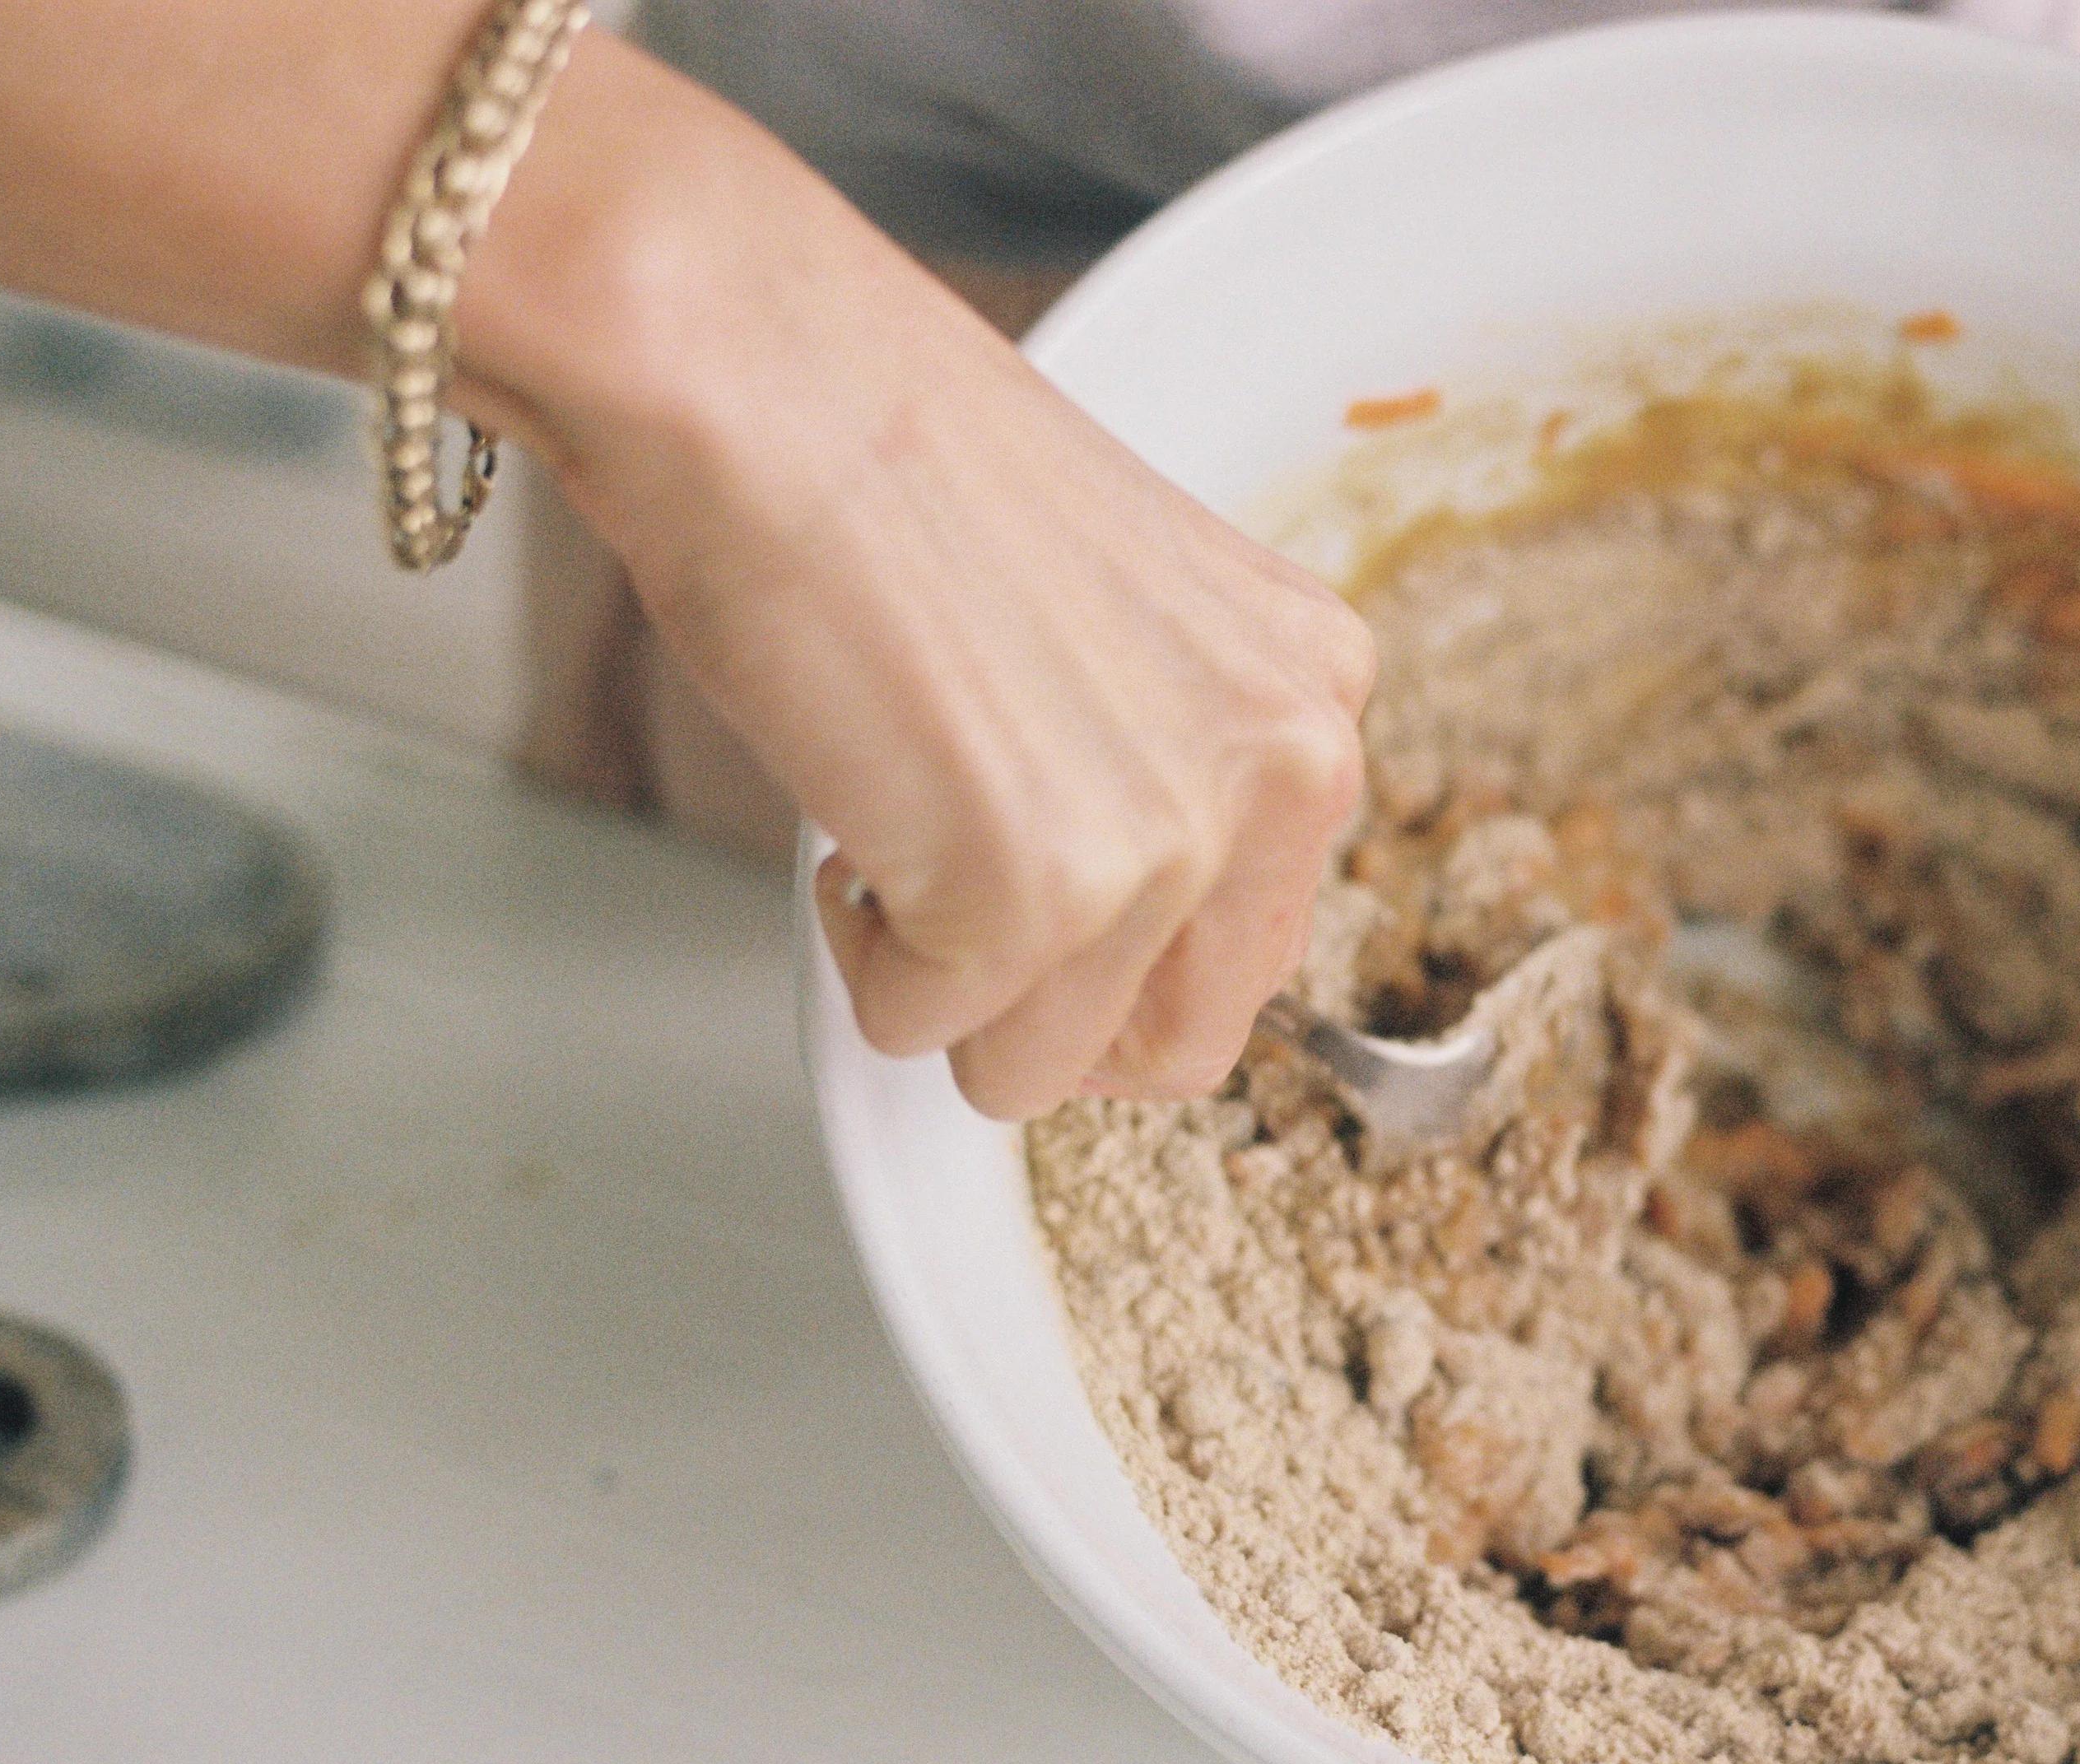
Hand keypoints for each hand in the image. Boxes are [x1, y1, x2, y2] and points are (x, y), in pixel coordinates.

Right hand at [465, 44, 1371, 1118]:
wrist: (766, 381)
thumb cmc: (899, 467)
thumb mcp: (1131, 627)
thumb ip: (1176, 771)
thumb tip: (1140, 935)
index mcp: (1314, 696)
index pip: (1258, 945)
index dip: (1125, 949)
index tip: (1040, 884)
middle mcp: (1285, 770)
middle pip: (1184, 1043)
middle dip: (1055, 1015)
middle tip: (961, 909)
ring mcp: (1169, 840)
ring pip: (1043, 1065)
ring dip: (944, 984)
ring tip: (896, 821)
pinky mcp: (1031, 896)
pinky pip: (925, 1032)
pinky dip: (861, 961)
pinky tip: (853, 814)